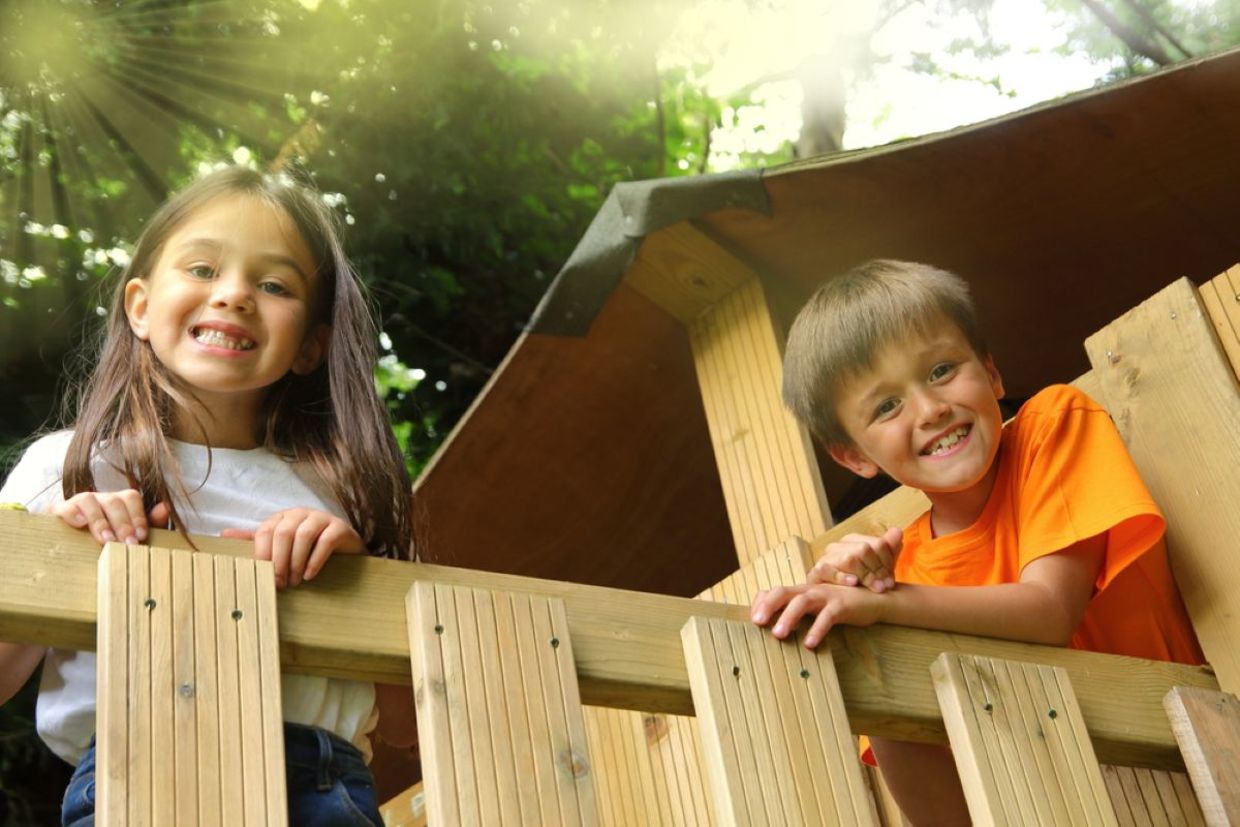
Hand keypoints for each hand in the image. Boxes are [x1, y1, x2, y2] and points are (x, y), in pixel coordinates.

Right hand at [50, 490, 169, 545]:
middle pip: (113, 500)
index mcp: (119, 502)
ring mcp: (78, 503)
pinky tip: (78, 523)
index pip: (132, 498)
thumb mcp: (130, 535)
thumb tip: (166, 507)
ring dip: (99, 520)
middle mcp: (100, 499)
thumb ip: (150, 523)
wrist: (71, 548)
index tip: (141, 536)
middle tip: (127, 543)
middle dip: (123, 523)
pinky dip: (71, 512)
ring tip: (106, 539)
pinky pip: (62, 506)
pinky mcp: (57, 512)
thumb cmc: (108, 541)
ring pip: (89, 499)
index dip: (138, 516)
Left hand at [221, 509, 363, 588]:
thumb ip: (255, 540)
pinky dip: (315, 560)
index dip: (262, 554)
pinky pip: (325, 541)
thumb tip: (222, 534)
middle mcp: (300, 513)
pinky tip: (309, 575)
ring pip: (304, 535)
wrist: (343, 548)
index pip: (265, 531)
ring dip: (296, 562)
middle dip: (279, 561)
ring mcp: (321, 518)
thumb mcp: (279, 544)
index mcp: (282, 517)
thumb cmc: (307, 548)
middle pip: (283, 533)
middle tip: (280, 583)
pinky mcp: (339, 527)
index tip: (262, 575)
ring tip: (295, 581)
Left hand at [751, 582, 883, 648]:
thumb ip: (799, 613)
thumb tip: (775, 628)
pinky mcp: (842, 606)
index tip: (751, 619)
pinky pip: (827, 616)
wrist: (874, 600)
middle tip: (757, 623)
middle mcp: (811, 590)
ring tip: (778, 635)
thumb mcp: (817, 608)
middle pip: (783, 591)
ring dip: (788, 617)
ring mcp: (826, 596)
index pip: (775, 591)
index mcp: (802, 591)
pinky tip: (810, 643)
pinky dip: (817, 629)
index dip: (761, 603)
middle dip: (768, 606)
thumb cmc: (841, 606)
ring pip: (802, 601)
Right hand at [807, 526, 901, 592]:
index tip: (891, 579)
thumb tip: (897, 531)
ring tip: (876, 588)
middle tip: (886, 586)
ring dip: (865, 575)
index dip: (888, 561)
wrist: (833, 599)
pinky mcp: (816, 572)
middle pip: (864, 550)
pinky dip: (842, 577)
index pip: (878, 543)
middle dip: (878, 570)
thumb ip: (888, 549)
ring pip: (849, 559)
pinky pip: (827, 570)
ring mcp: (826, 558)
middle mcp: (838, 546)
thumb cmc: (857, 583)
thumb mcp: (877, 567)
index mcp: (853, 541)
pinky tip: (853, 583)